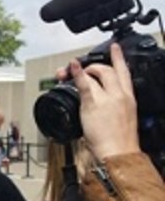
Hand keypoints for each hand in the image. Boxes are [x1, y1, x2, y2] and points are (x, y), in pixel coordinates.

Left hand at [73, 42, 139, 159]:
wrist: (118, 152)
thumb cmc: (119, 141)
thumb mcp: (122, 118)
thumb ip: (113, 106)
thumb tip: (100, 104)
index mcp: (129, 98)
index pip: (125, 72)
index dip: (119, 57)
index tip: (115, 47)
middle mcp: (119, 95)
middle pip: (108, 70)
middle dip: (94, 66)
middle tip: (82, 68)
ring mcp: (107, 98)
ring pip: (95, 74)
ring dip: (82, 71)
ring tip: (70, 74)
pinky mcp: (93, 103)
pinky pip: (84, 84)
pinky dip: (76, 74)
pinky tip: (70, 67)